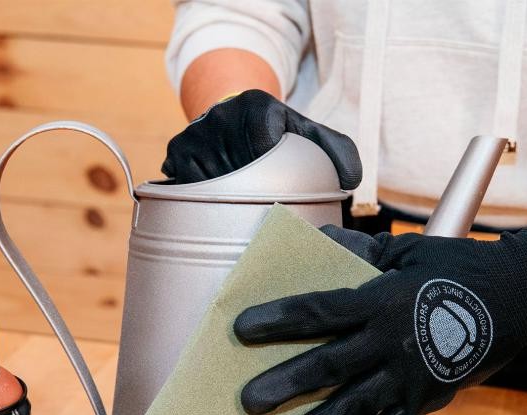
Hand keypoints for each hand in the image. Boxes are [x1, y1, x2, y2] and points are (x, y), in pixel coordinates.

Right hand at [161, 89, 361, 188]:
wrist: (235, 122)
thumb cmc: (280, 135)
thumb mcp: (311, 136)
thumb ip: (339, 152)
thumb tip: (350, 181)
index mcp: (257, 103)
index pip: (264, 139)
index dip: (272, 162)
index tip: (276, 168)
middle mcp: (221, 112)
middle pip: (238, 167)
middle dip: (254, 186)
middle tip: (262, 189)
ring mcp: (195, 132)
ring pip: (214, 181)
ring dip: (231, 196)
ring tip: (243, 191)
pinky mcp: (176, 151)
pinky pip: (190, 187)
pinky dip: (207, 198)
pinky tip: (221, 193)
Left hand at [234, 209, 526, 414]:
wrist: (521, 300)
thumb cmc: (458, 269)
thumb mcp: (409, 253)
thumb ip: (362, 257)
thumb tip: (321, 250)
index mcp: (382, 300)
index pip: (318, 311)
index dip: (277, 320)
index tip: (241, 329)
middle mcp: (392, 343)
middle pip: (328, 366)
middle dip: (284, 384)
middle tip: (248, 401)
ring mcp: (410, 377)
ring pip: (354, 407)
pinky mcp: (427, 400)